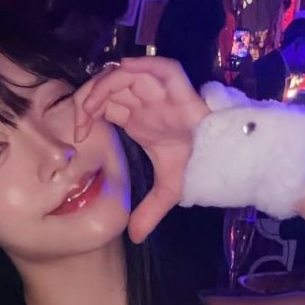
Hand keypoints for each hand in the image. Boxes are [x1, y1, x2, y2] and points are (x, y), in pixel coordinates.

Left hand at [93, 48, 204, 236]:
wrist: (226, 155)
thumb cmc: (198, 163)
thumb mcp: (169, 190)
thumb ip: (149, 211)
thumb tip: (135, 238)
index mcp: (137, 117)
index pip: (103, 105)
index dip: (86, 114)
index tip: (78, 136)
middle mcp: (144, 100)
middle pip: (107, 86)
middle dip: (88, 98)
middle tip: (79, 121)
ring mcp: (160, 91)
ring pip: (123, 74)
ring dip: (103, 85)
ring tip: (92, 106)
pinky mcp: (178, 85)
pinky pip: (157, 66)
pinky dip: (139, 65)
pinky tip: (123, 74)